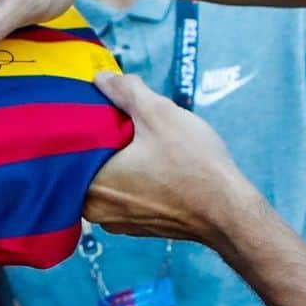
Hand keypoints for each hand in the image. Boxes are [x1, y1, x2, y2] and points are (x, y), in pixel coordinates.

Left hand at [84, 72, 252, 246]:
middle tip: (132, 124)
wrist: (229, 211)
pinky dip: (137, 180)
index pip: (75, 145)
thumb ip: (125, 91)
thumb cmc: (194, 166)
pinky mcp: (138, 227)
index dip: (92, 121)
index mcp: (91, 184)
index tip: (110, 110)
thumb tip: (101, 78)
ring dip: (123, 160)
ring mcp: (118, 222)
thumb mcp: (159, 113)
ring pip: (109, 179)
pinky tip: (159, 167)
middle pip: (91, 162)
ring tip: (149, 144)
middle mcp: (96, 209)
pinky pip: (127, 195)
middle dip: (109, 141)